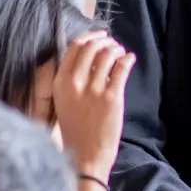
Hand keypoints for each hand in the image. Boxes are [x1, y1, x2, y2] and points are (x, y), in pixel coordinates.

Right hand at [52, 34, 134, 177]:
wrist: (86, 155)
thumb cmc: (75, 131)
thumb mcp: (63, 102)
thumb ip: (71, 81)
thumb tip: (88, 59)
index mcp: (60, 83)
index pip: (74, 48)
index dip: (90, 37)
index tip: (99, 35)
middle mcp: (75, 83)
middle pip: (92, 47)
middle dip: (105, 41)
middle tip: (113, 44)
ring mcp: (94, 90)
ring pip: (107, 55)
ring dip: (117, 49)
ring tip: (121, 53)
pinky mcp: (111, 98)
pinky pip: (121, 69)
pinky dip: (127, 60)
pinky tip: (130, 59)